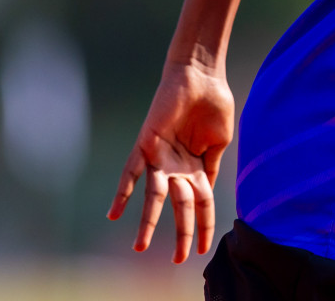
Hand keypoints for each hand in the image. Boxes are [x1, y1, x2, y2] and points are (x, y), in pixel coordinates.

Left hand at [108, 58, 234, 262]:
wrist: (201, 74)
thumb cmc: (214, 103)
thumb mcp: (220, 140)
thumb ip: (211, 166)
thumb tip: (204, 193)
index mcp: (197, 168)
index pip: (202, 204)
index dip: (204, 226)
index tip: (203, 250)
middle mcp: (177, 167)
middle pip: (180, 207)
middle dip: (180, 233)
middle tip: (176, 259)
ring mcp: (160, 158)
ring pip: (153, 196)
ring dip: (148, 221)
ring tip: (139, 246)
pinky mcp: (146, 144)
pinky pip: (131, 171)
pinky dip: (122, 192)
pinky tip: (114, 214)